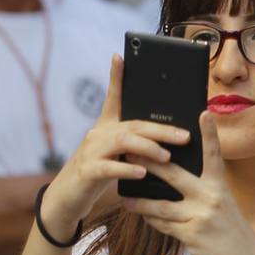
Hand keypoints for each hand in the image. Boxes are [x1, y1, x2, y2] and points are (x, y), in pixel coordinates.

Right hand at [40, 56, 190, 233]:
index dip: (116, 77)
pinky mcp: (87, 171)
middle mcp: (98, 134)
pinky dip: (127, 168)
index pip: (113, 98)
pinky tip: (142, 172)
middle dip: (161, 130)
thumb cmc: (99, 173)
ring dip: (148, 148)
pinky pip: (109, 167)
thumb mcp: (116, 154)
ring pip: (122, 142)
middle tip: (185, 136)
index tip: (120, 57)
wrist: (68, 197)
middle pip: (132, 125)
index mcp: (107, 127)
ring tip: (167, 156)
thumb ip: (134, 144)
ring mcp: (91, 151)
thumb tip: (167, 139)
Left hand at [121, 112, 254, 254]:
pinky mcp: (193, 236)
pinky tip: (143, 218)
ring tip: (125, 198)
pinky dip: (153, 221)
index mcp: (219, 187)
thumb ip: (202, 194)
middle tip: (130, 150)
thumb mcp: (223, 208)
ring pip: (162, 205)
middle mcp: (211, 197)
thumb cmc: (232, 233)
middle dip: (150, 162)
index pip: (213, 155)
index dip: (209, 134)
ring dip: (141, 202)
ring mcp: (201, 216)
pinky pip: (164, 226)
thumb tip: (173, 186)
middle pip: (174, 175)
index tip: (203, 112)